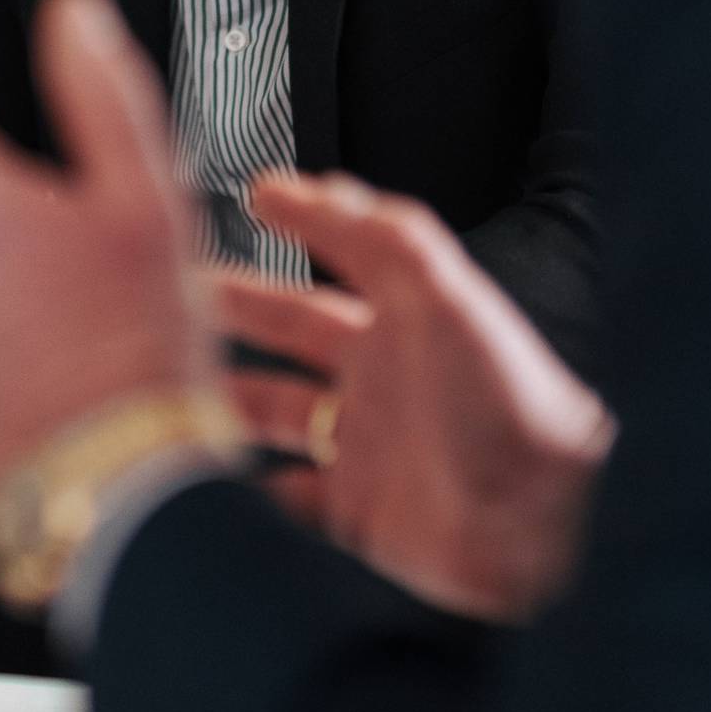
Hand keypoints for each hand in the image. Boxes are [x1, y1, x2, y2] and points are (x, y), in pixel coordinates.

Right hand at [215, 173, 614, 621]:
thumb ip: (387, 237)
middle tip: (173, 294)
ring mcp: (367, 445)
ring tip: (169, 385)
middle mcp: (383, 378)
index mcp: (406, 319)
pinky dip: (247, 492)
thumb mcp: (449, 298)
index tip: (258, 195)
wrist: (541, 523)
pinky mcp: (358, 515)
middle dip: (234, 309)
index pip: (342, 252)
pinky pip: (286, 501)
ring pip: (276, 412)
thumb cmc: (513, 404)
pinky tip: (214, 482)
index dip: (302, 221)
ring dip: (226, 399)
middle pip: (292, 330)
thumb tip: (322, 188)